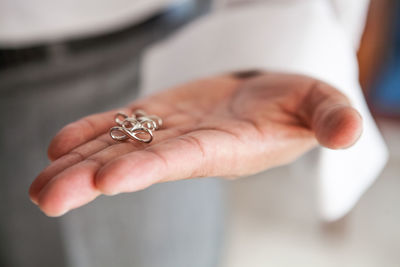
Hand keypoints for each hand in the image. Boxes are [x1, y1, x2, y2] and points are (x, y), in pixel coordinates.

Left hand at [29, 72, 361, 215]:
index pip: (184, 159)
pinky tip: (59, 143)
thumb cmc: (296, 104)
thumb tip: (349, 131)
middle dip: (93, 177)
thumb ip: (329, 116)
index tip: (106, 179)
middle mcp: (192, 145)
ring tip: (41, 183)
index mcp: (229, 146)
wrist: (269, 96)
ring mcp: (170, 130)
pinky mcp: (160, 114)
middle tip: (47, 197)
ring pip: (120, 144)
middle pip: (139, 161)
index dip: (148, 167)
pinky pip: (121, 123)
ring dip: (79, 161)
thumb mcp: (320, 102)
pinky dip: (91, 130)